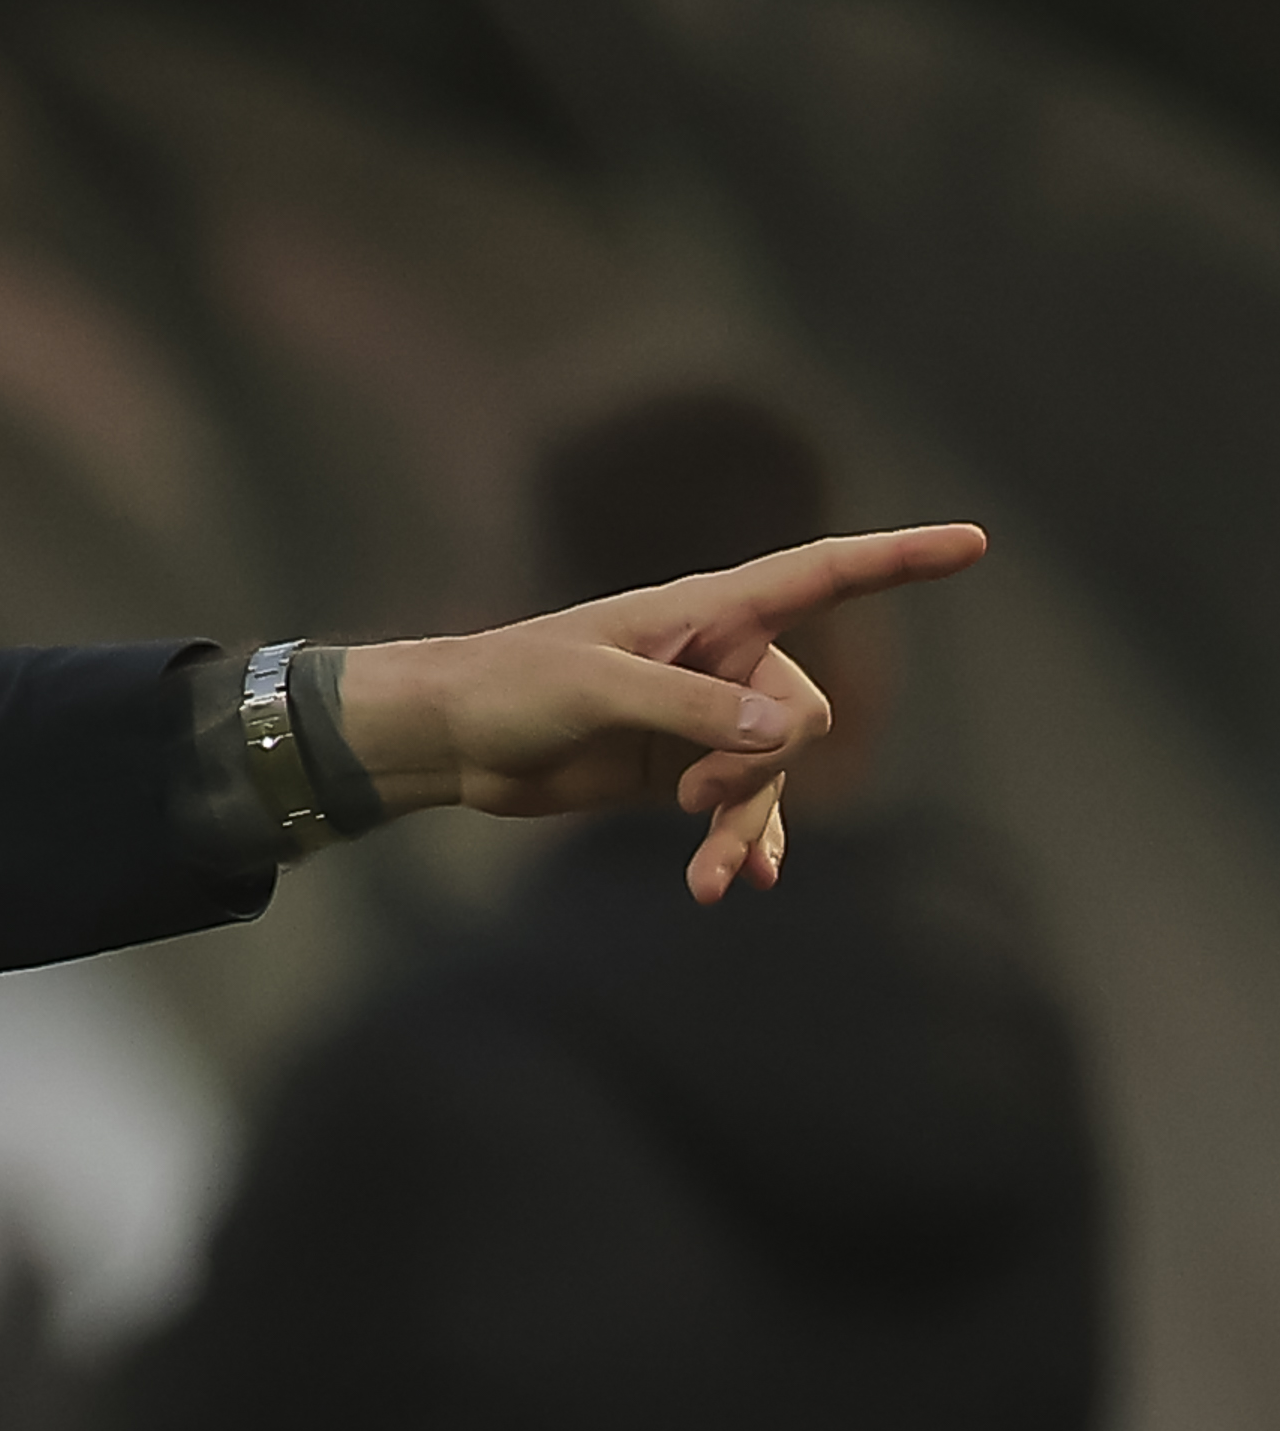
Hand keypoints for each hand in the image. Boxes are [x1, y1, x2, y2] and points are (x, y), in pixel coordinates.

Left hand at [339, 524, 987, 903]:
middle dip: (764, 770)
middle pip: (802, 716)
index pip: (823, 574)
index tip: (975, 545)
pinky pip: (740, 808)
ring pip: (772, 776)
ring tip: (708, 882)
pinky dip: (745, 845)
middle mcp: (722, 658)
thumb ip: (690, 710)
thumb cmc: (512, 687)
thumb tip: (783, 734)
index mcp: (709, 612)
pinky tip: (743, 886)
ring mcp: (705, 716)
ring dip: (748, 828)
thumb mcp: (596, 691)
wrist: (454, 738)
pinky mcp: (679, 767)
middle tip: (691, 799)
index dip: (899, 560)